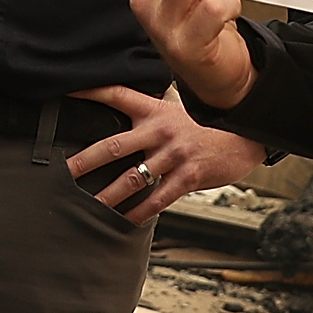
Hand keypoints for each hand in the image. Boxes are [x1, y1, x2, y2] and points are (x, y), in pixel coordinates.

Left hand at [64, 83, 264, 221]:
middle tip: (66, 171)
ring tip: (90, 205)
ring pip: (133, 178)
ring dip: (109, 195)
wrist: (247, 134)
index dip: (90, 92)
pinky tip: (127, 220)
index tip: (66, 94)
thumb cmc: (206, 124)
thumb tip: (125, 120)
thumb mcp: (177, 110)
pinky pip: (158, 198)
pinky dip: (140, 212)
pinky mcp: (188, 176)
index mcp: (154, 111)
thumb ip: (150, 114)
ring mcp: (174, 155)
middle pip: (114, 146)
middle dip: (86, 160)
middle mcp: (160, 131)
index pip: (117, 95)